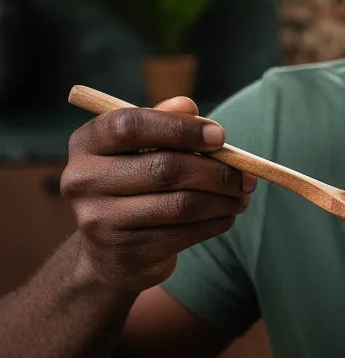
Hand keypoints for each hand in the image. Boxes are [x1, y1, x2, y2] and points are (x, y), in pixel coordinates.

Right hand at [61, 96, 255, 290]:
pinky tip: (226, 217)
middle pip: (165, 168)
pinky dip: (215, 223)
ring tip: (241, 197)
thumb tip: (187, 105)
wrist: (111, 252)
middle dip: (217, 172)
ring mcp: (99, 221)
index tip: (220, 137)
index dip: (180, 128)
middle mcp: (83, 181)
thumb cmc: (135, 186)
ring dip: (223, 200)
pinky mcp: (124, 252)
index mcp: (86, 144)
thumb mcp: (142, 151)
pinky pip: (184, 234)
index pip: (129, 126)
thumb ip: (164, 125)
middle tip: (247, 177)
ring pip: (181, 204)